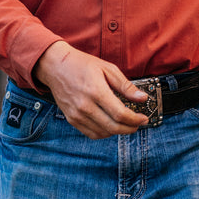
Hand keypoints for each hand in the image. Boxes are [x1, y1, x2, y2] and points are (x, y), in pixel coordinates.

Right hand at [34, 40, 148, 138]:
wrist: (55, 66)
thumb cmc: (82, 64)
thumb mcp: (107, 68)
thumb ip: (125, 85)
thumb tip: (142, 98)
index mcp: (96, 91)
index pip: (120, 114)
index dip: (135, 119)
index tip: (143, 118)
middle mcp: (85, 105)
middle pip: (113, 127)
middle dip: (130, 128)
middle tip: (138, 123)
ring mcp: (77, 114)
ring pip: (103, 133)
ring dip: (118, 131)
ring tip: (126, 124)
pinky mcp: (71, 119)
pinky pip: (91, 134)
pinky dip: (104, 133)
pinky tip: (110, 125)